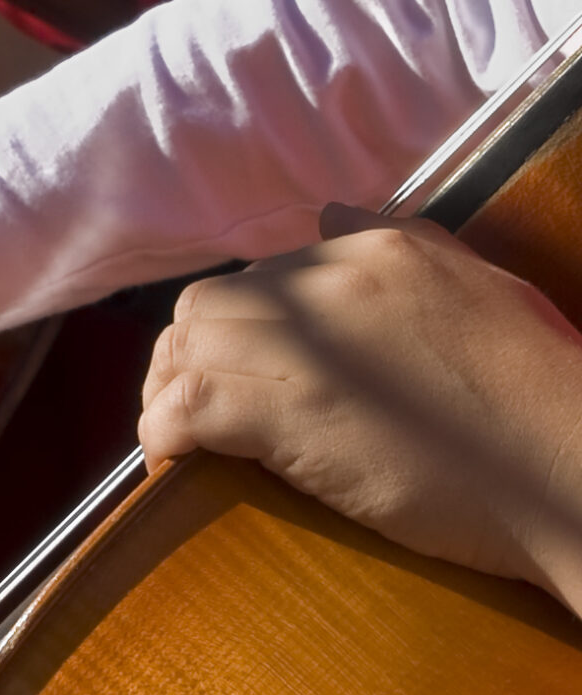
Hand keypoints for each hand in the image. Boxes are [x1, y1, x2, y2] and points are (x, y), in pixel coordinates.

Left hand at [140, 210, 581, 615]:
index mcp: (383, 250)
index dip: (237, 333)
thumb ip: (396, 253)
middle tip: (196, 416)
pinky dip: (165, 436)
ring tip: (186, 442)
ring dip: (167, 397)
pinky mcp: (287, 409)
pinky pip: (183, 407)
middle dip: (187, 360)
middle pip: (208, 306)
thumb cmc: (527, 398)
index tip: (238, 380)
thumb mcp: (471, 292)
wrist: (562, 462)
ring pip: (183, 348)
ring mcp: (310, 343)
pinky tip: (181, 460)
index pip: (265, 274)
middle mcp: (336, 282)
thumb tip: (330, 219)